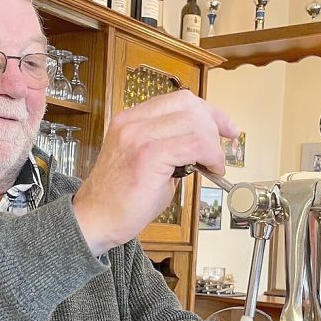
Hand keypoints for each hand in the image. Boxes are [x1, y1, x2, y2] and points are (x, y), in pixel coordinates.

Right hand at [73, 90, 238, 255]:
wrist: (96, 221)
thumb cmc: (119, 199)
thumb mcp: (146, 163)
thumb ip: (169, 149)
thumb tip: (200, 148)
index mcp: (130, 120)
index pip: (178, 99)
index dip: (208, 110)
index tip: (224, 126)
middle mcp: (133, 123)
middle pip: (189, 104)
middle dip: (214, 124)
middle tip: (220, 149)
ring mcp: (139, 137)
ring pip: (194, 122)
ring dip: (212, 143)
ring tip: (212, 164)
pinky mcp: (148, 156)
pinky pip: (194, 144)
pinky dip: (210, 156)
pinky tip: (210, 169)